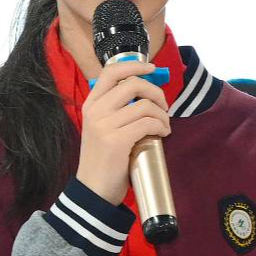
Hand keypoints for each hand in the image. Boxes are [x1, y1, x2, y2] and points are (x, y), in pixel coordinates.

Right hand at [73, 58, 172, 202]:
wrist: (93, 190)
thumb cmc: (103, 159)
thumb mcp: (101, 128)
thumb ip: (116, 109)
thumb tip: (147, 92)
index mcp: (91, 104)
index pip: (111, 71)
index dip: (135, 65)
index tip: (152, 69)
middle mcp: (95, 111)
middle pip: (133, 83)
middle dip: (156, 92)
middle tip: (163, 106)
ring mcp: (105, 126)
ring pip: (145, 105)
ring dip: (162, 114)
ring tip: (164, 126)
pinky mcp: (117, 141)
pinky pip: (148, 123)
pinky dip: (161, 127)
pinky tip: (162, 134)